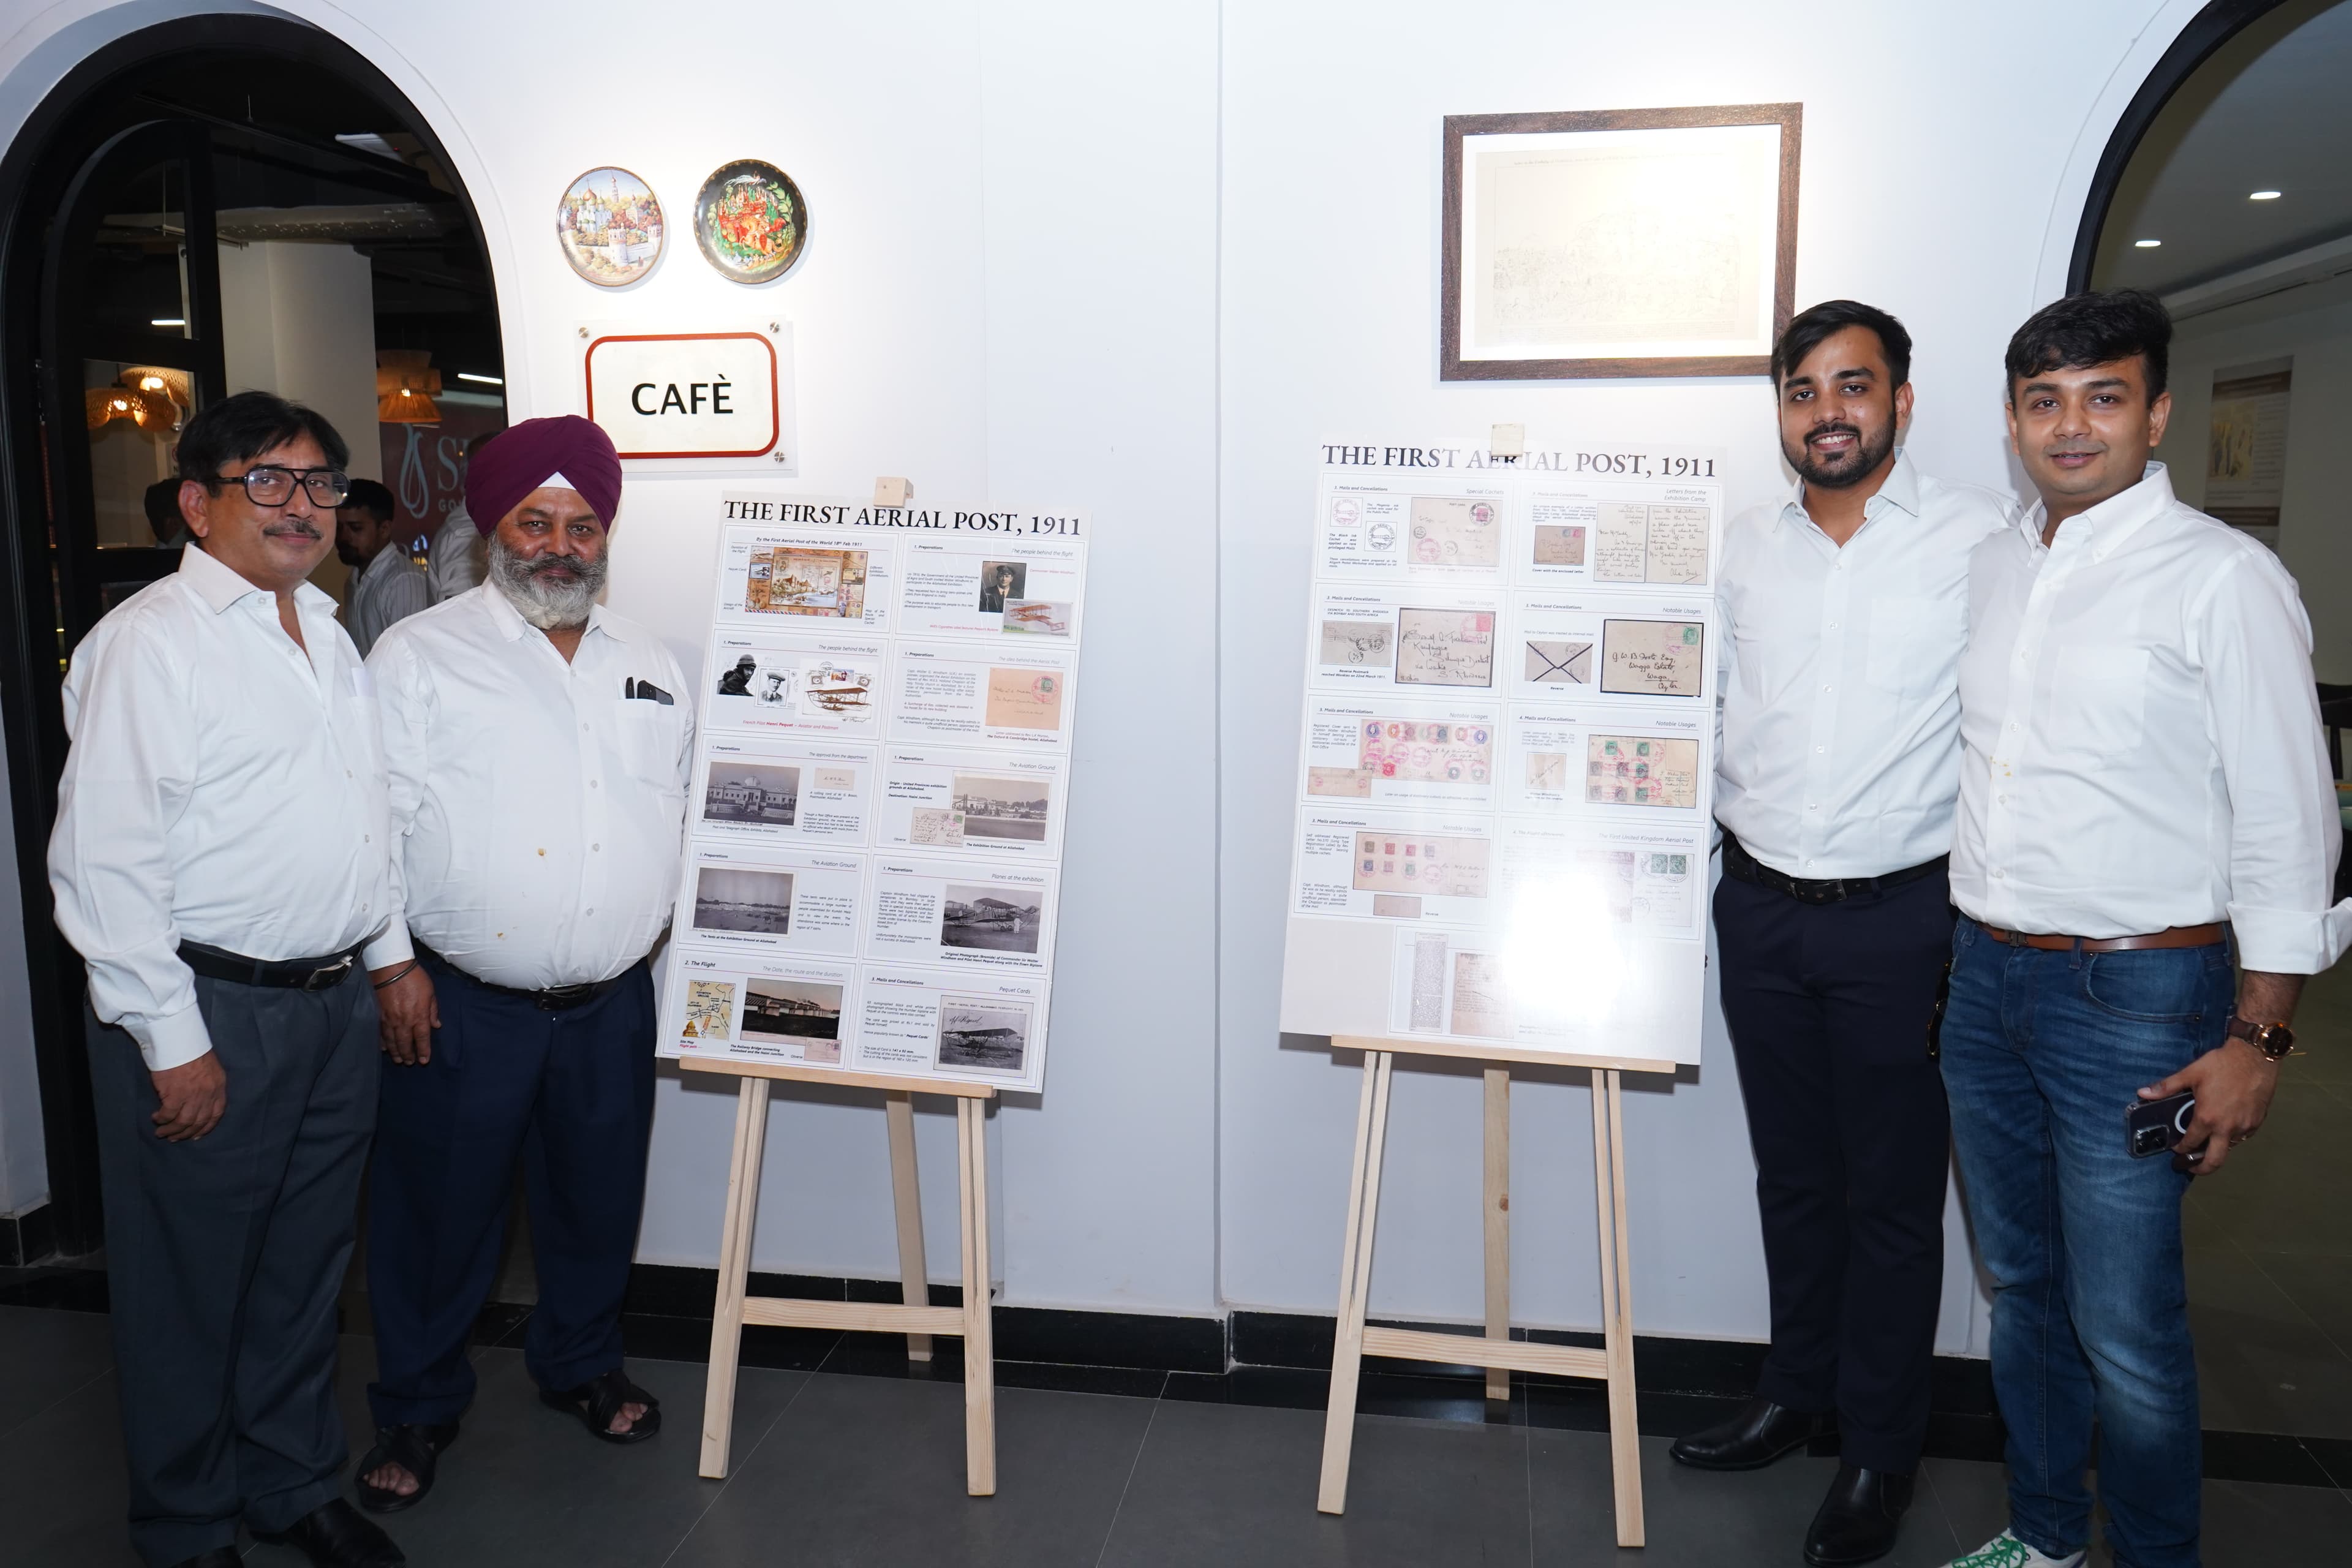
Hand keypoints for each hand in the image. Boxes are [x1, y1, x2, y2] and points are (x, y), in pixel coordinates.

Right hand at [150, 1051, 226, 1140]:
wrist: (179, 1040)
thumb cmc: (191, 1050)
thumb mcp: (208, 1068)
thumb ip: (206, 1085)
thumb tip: (195, 1102)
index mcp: (219, 1086)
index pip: (217, 1113)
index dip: (206, 1127)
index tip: (197, 1135)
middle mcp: (208, 1094)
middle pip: (199, 1121)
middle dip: (186, 1132)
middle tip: (175, 1137)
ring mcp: (193, 1096)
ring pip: (183, 1122)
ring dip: (171, 1130)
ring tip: (161, 1132)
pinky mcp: (175, 1096)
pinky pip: (168, 1115)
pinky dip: (162, 1119)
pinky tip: (156, 1118)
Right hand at [373, 964, 440, 1064]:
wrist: (391, 967)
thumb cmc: (414, 978)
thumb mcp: (430, 992)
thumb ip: (432, 1010)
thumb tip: (436, 1025)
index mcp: (419, 1015)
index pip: (422, 1038)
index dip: (423, 1051)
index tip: (424, 1060)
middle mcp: (403, 1021)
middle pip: (405, 1043)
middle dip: (408, 1055)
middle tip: (410, 1063)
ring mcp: (389, 1019)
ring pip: (392, 1041)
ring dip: (395, 1052)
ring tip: (399, 1060)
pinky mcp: (378, 1014)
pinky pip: (380, 1033)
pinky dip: (382, 1042)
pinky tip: (383, 1048)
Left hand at [2140, 1039, 2277, 1175]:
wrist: (2255, 1057)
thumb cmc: (2222, 1064)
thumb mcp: (2191, 1073)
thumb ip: (2166, 1087)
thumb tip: (2143, 1093)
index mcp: (2207, 1118)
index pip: (2190, 1143)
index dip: (2180, 1149)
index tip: (2175, 1150)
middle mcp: (2227, 1128)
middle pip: (2214, 1160)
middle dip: (2201, 1169)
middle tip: (2191, 1167)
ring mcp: (2244, 1127)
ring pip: (2229, 1147)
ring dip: (2217, 1149)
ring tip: (2207, 1144)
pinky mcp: (2257, 1122)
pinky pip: (2242, 1136)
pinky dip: (2231, 1137)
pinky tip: (2224, 1127)